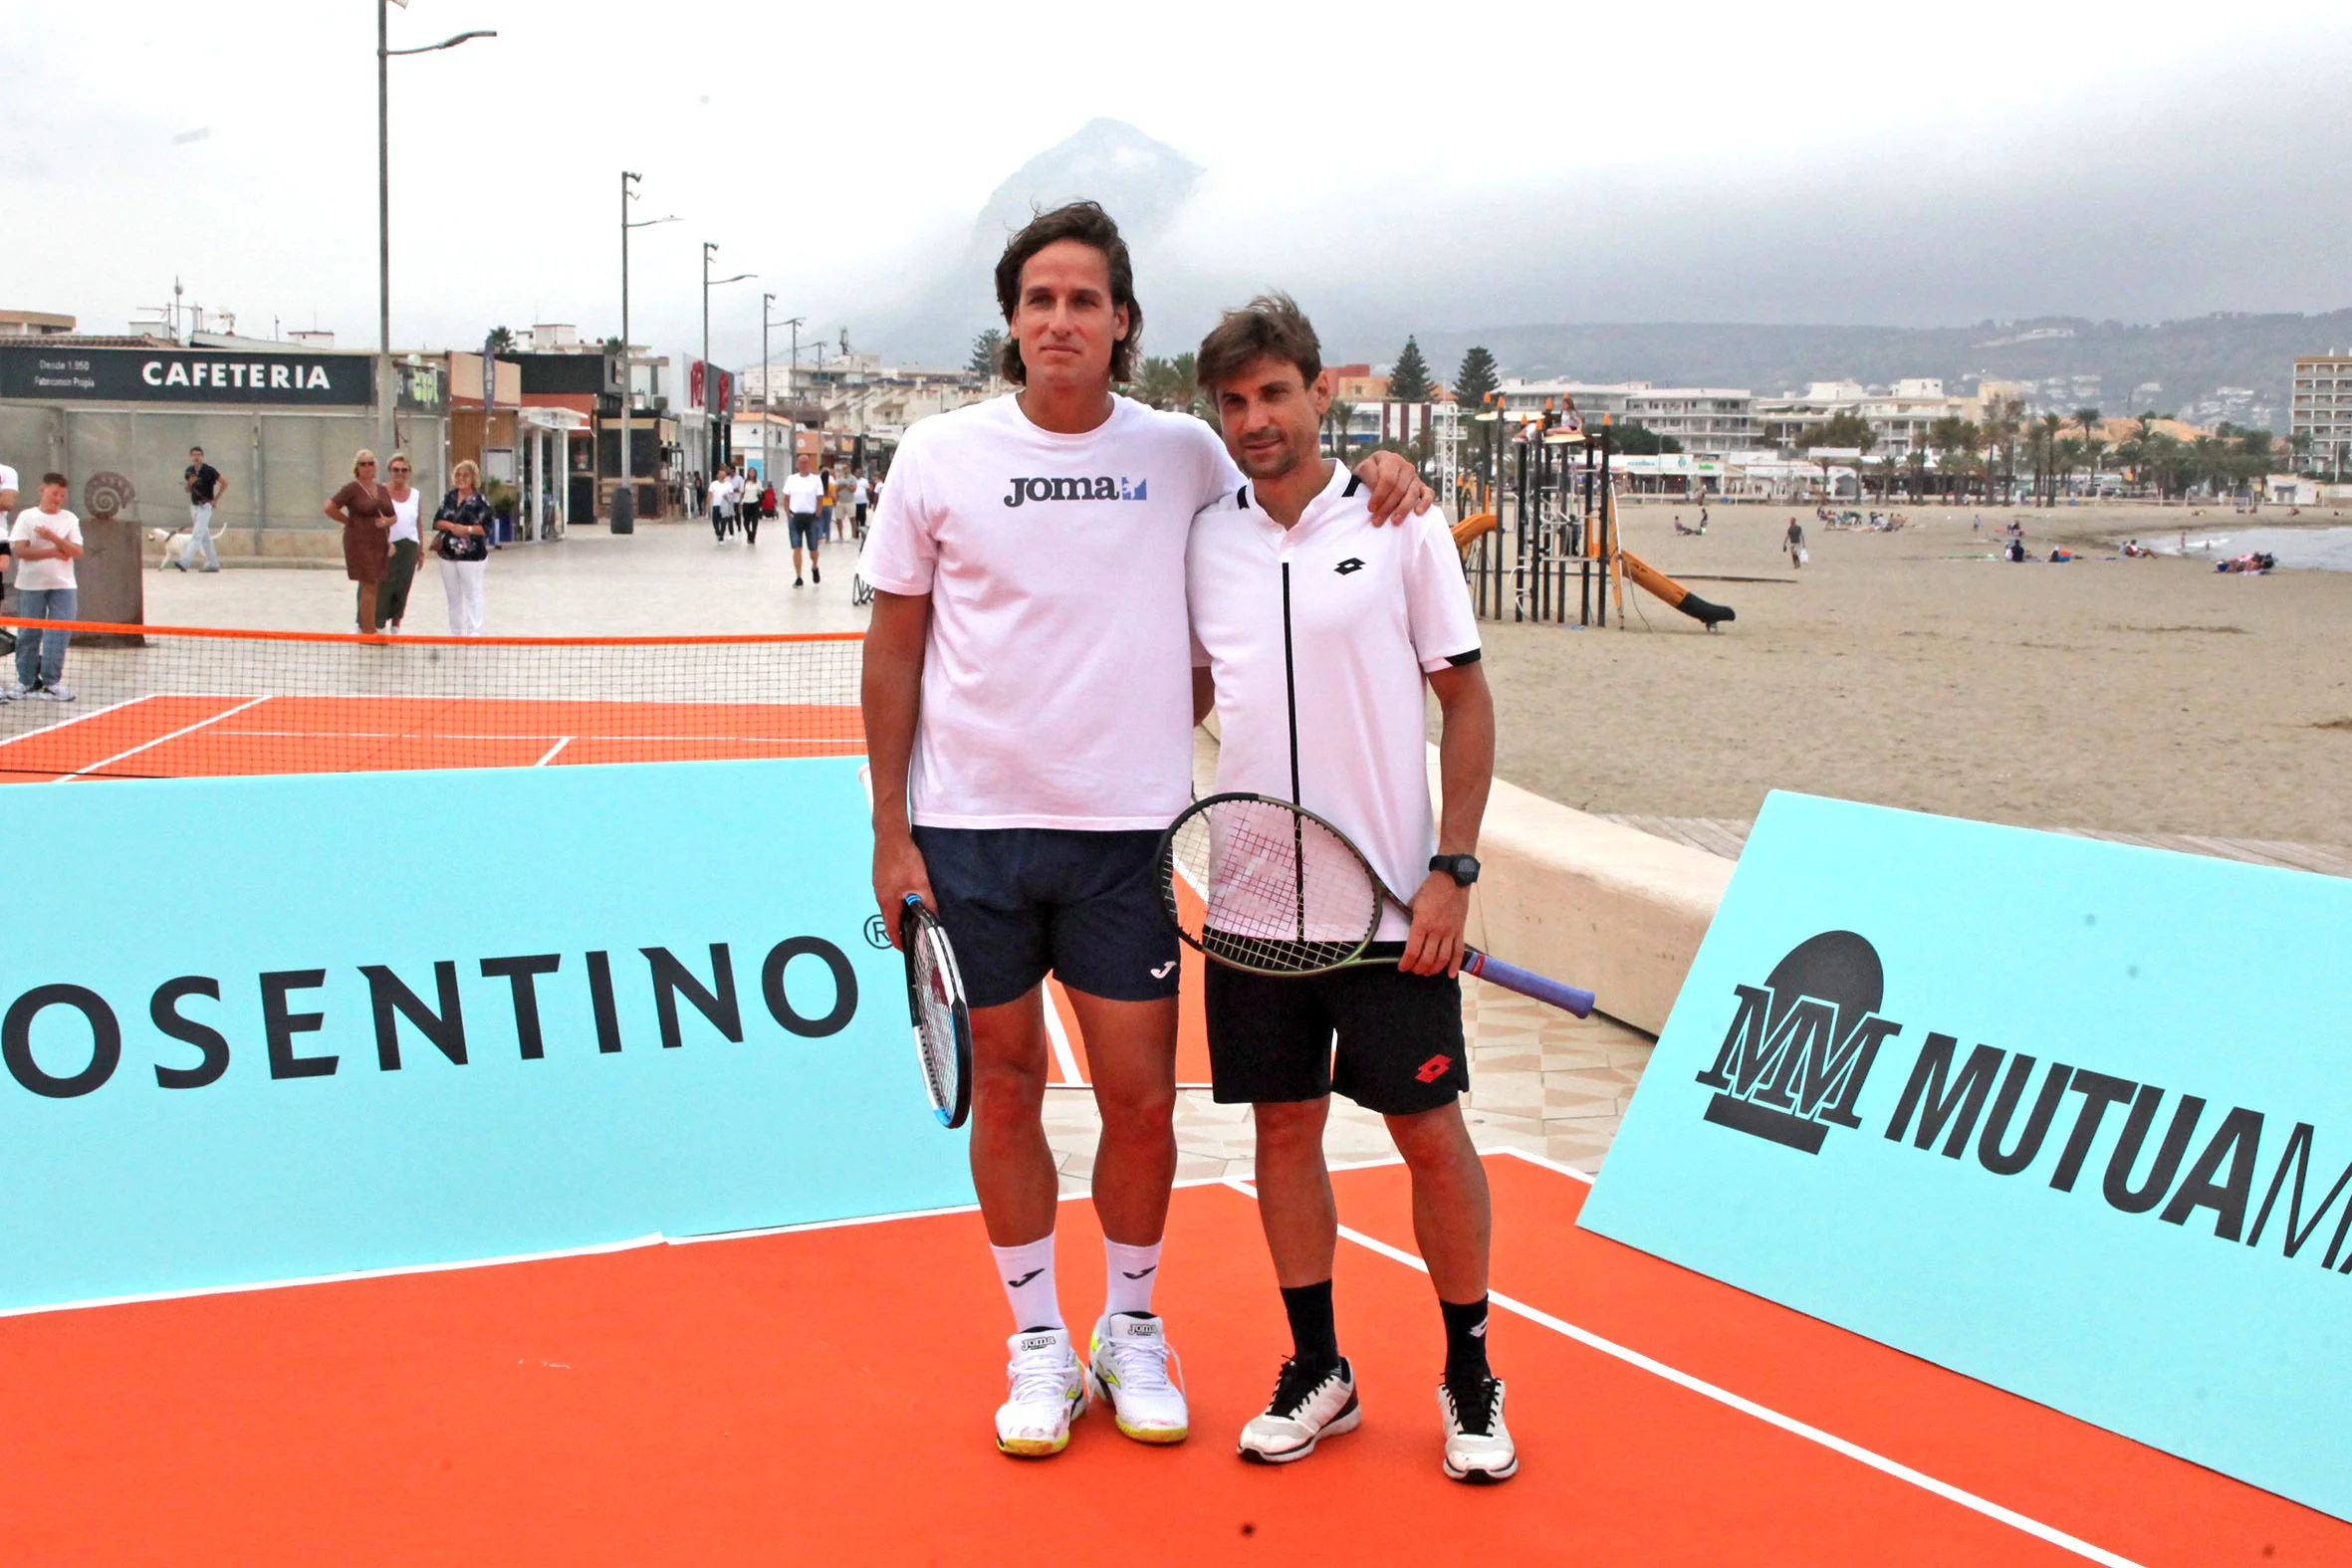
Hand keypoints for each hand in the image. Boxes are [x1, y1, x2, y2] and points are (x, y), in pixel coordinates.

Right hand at [872, 829, 935, 951]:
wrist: (891, 834)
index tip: (910, 948)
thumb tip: (934, 918)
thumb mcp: (920, 883)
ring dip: (903, 911)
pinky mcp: (881, 876)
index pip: (892, 930)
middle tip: (919, 929)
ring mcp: (879, 885)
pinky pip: (890, 893)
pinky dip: (900, 898)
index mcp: (887, 901)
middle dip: (904, 926)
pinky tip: (911, 891)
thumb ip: (927, 903)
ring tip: (918, 910)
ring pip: (891, 905)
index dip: (901, 942)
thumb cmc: (903, 857)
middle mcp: (880, 895)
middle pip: (891, 918)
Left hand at [1354, 448, 1435, 526]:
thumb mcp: (1362, 471)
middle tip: (1377, 521)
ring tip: (1394, 522)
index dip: (1379, 495)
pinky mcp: (1423, 486)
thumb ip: (1368, 476)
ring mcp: (1415, 476)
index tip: (1370, 509)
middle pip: (1399, 489)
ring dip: (1403, 509)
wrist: (1376, 476)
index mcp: (1390, 459)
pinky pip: (1429, 494)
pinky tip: (1418, 513)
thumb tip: (1376, 488)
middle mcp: (1405, 466)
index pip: (1387, 479)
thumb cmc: (1368, 475)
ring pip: (1412, 493)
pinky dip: (1425, 503)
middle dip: (1387, 507)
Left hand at [1399, 871, 1469, 976]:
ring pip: (1442, 959)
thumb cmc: (1430, 890)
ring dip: (1433, 969)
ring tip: (1426, 972)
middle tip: (1413, 970)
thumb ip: (1410, 919)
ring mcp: (1450, 932)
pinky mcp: (1460, 931)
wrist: (1452, 879)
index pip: (1412, 951)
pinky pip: (1459, 952)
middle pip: (1427, 959)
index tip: (1402, 967)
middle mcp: (1436, 931)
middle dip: (1418, 968)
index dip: (1406, 963)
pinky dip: (1455, 966)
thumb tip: (1407, 931)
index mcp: (1422, 923)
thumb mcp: (1413, 903)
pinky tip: (1450, 974)